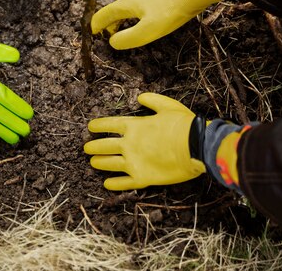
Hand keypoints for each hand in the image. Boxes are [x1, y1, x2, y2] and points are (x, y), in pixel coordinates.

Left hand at [84, 93, 204, 189]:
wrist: (195, 146)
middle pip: (104, 146)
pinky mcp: (142, 178)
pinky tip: (107, 184)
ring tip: (93, 162)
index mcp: (134, 125)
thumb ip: (152, 100)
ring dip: (99, 163)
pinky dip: (113, 184)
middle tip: (86, 148)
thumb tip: (140, 96)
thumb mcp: (168, 105)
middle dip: (93, 146)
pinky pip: (123, 183)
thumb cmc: (183, 124)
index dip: (98, 126)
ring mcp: (133, 162)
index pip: (109, 124)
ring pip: (109, 164)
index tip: (90, 127)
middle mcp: (129, 144)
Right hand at [91, 0, 220, 49]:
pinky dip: (132, 16)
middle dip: (107, 23)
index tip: (92, 33)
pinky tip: (142, 20)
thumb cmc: (171, 11)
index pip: (104, 14)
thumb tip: (112, 41)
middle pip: (114, 10)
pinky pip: (138, 6)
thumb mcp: (147, 31)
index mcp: (127, 4)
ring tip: (121, 30)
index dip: (96, 25)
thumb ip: (127, 38)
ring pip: (126, 7)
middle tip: (106, 35)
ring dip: (120, 20)